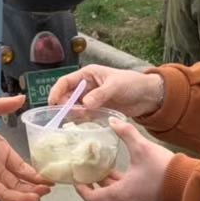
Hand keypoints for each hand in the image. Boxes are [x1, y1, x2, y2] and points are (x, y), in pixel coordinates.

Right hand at [50, 65, 165, 118]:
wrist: (148, 96)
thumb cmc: (132, 84)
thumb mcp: (115, 86)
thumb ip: (100, 95)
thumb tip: (85, 104)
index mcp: (87, 75)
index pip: (65, 82)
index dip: (56, 92)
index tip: (51, 104)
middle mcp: (87, 86)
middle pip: (67, 96)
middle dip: (63, 106)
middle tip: (65, 117)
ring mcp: (92, 98)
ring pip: (75, 107)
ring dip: (73, 114)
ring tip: (73, 122)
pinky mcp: (98, 109)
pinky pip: (85, 115)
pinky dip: (82, 120)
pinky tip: (82, 126)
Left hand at [75, 120, 174, 200]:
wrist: (186, 182)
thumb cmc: (162, 168)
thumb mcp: (142, 147)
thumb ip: (125, 132)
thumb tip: (112, 120)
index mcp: (120, 194)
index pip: (92, 199)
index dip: (82, 190)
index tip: (76, 178)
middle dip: (89, 191)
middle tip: (84, 176)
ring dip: (102, 188)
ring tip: (97, 171)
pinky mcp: (141, 200)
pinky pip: (120, 198)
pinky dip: (113, 188)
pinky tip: (115, 172)